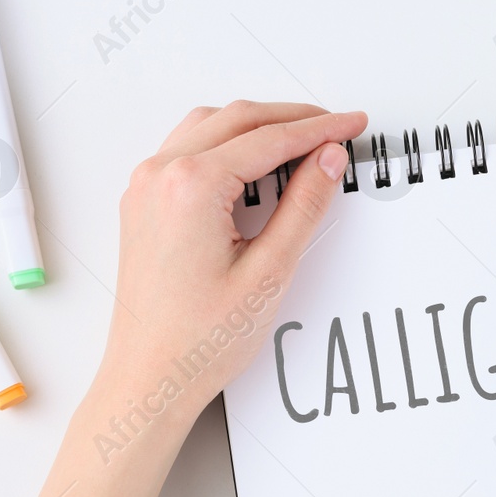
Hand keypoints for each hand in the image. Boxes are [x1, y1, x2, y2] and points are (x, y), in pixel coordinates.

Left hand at [102, 101, 367, 412]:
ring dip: (258, 126)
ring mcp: (146, 188)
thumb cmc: (197, 340)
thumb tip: (326, 161)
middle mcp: (161, 176)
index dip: (319, 129)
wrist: (150, 377)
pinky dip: (228, 144)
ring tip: (302, 142)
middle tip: (336, 127)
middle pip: (238, 120)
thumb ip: (303, 207)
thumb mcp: (270, 272)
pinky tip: (255, 163)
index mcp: (191, 187)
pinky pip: (188, 150)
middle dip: (293, 119)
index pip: (270, 139)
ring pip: (210, 128)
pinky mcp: (144, 204)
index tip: (351, 124)